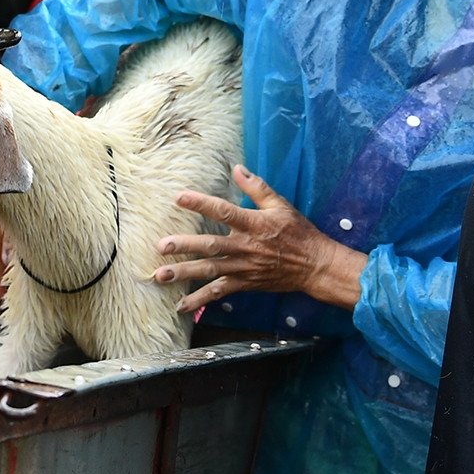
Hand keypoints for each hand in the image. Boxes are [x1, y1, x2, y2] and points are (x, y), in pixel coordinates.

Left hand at [153, 165, 358, 312]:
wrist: (314, 265)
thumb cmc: (297, 232)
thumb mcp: (280, 205)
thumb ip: (256, 187)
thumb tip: (237, 167)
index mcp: (253, 224)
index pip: (224, 211)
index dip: (201, 204)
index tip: (179, 197)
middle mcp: (245, 247)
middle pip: (211, 246)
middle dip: (185, 246)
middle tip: (161, 246)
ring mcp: (243, 267)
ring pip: (210, 271)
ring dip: (185, 274)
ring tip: (160, 276)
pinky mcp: (244, 283)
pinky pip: (219, 292)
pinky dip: (200, 299)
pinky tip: (181, 305)